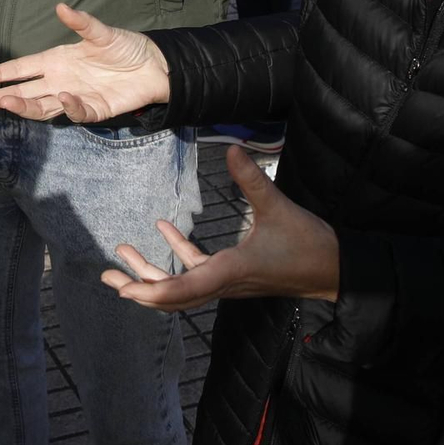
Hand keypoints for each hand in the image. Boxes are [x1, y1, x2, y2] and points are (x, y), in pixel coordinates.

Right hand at [0, 3, 169, 121]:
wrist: (154, 67)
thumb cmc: (125, 47)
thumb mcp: (102, 32)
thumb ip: (82, 23)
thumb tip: (60, 6)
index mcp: (56, 61)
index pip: (22, 69)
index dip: (0, 74)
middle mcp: (60, 81)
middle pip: (24, 92)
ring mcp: (75, 98)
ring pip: (42, 107)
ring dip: (24, 106)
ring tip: (7, 102)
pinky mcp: (94, 110)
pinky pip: (77, 113)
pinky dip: (69, 107)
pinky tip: (64, 99)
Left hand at [103, 148, 339, 312]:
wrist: (336, 271)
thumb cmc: (309, 246)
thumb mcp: (279, 209)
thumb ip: (252, 180)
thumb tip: (231, 148)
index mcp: (229, 272)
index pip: (183, 290)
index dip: (152, 292)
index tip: (124, 292)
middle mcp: (223, 283)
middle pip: (173, 295)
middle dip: (139, 286)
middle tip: (107, 275)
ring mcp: (228, 280)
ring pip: (182, 284)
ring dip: (152, 271)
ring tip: (122, 252)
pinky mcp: (235, 273)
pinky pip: (199, 269)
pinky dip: (178, 253)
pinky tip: (164, 228)